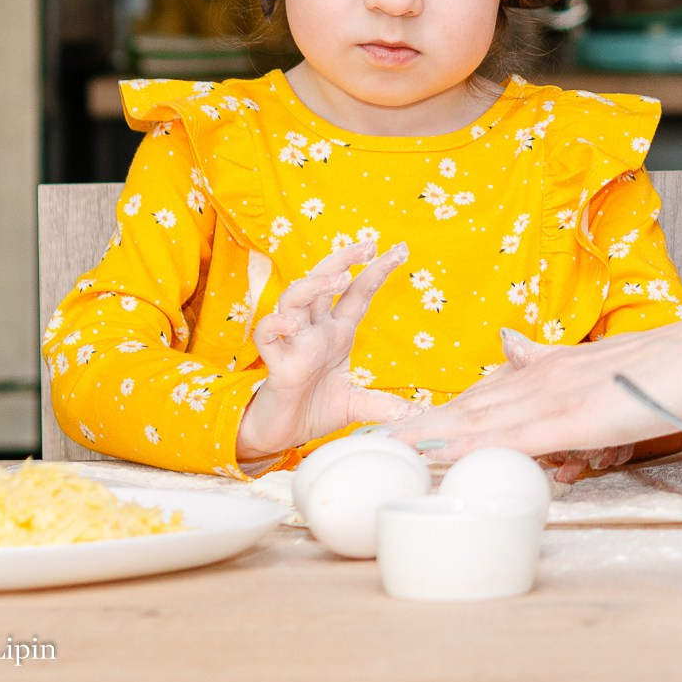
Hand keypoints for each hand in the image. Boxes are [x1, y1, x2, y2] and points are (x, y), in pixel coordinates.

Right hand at [234, 239, 418, 461]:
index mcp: (337, 333)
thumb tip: (415, 413)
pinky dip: (276, 324)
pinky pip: (267, 335)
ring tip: (338, 278)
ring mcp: (294, 344)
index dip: (377, 270)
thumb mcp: (354, 405)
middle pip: (325, 282)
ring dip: (314, 285)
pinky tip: (293, 322)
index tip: (401, 249)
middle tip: (369, 245)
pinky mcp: (275, 364)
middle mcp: (315, 331)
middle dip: (344, 259)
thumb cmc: (312, 411)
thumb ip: (382, 405)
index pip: (358, 293)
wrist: (279, 436)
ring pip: (295, 300)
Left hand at [388, 292, 681, 462]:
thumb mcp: (597, 363)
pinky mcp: (577, 415)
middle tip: (362, 449)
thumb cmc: (666, 364)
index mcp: (546, 372)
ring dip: (430, 437)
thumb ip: (549, 359)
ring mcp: (558, 397)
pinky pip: (517, 435)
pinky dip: (478, 444)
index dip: (429, 414)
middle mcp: (543, 380)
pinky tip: (449, 453)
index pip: (477, 398)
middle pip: (464, 410)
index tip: (385, 432)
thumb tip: (507, 346)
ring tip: (384, 452)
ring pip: (480, 420)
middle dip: (412, 430)